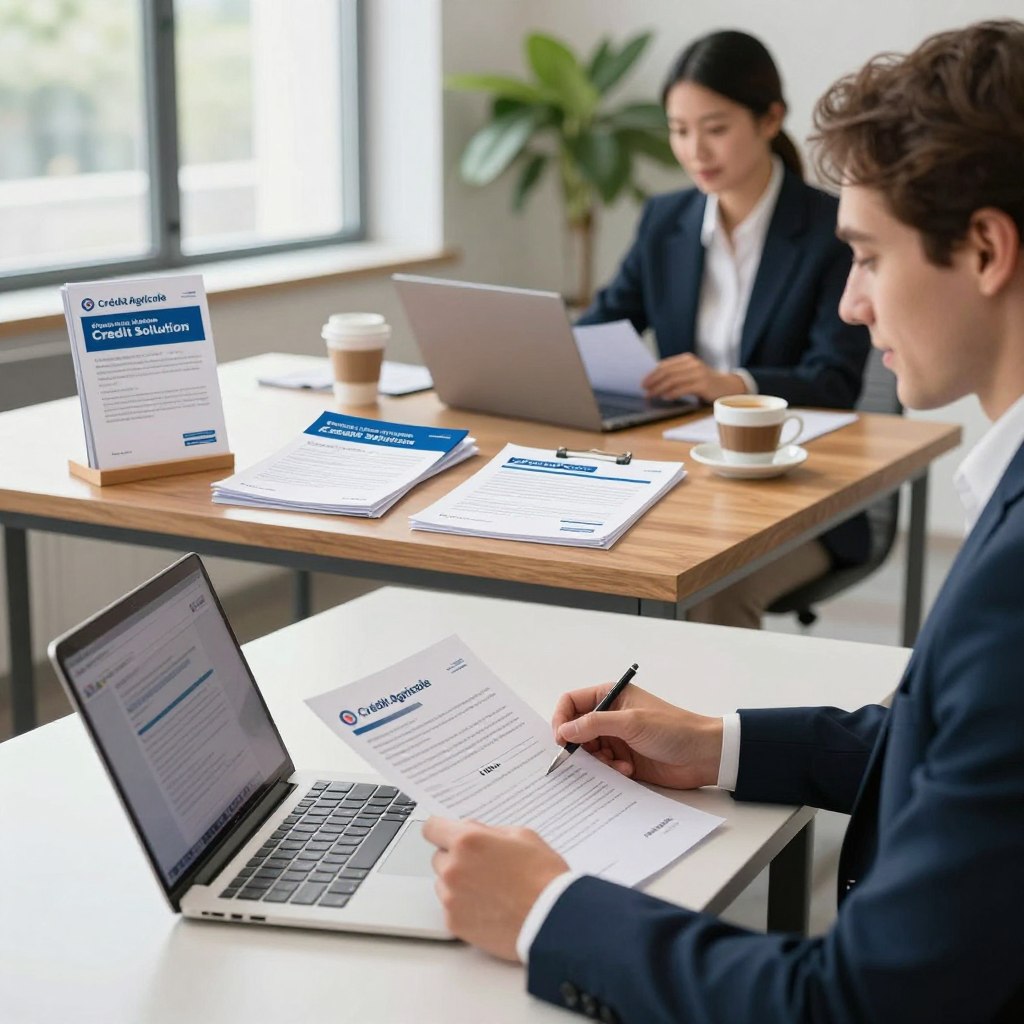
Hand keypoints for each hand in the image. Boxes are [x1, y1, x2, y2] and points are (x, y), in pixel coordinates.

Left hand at [423, 817, 568, 960]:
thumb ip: (490, 831)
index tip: (447, 835)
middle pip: (439, 857)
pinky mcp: (455, 923)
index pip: (432, 828)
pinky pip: (451, 908)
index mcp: (468, 841)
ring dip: (458, 884)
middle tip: (483, 867)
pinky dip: (464, 907)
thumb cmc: (544, 877)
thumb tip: (476, 832)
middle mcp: (454, 868)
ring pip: (443, 884)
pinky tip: (489, 908)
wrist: (553, 921)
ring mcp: (451, 898)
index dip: (441, 830)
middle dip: (456, 859)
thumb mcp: (522, 836)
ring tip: (490, 890)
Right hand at [552, 683, 723, 790]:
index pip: (571, 702)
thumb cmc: (673, 729)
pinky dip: (609, 770)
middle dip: (578, 746)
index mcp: (610, 696)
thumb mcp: (631, 722)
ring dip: (597, 761)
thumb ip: (594, 724)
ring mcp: (617, 739)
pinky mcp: (624, 760)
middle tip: (585, 758)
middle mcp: (610, 716)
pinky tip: (627, 770)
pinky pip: (602, 767)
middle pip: (576, 730)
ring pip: (588, 751)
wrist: (704, 755)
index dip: (562, 719)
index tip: (561, 740)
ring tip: (615, 764)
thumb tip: (564, 731)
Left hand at [642, 353, 745, 402]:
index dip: (652, 374)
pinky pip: (684, 388)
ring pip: (673, 380)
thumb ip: (675, 375)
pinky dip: (672, 393)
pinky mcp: (703, 384)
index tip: (642, 383)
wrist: (728, 386)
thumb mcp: (690, 374)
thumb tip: (652, 382)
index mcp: (686, 359)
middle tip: (644, 390)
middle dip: (653, 382)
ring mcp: (698, 373)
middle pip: (667, 372)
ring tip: (651, 395)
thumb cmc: (704, 382)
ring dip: (659, 389)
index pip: (665, 365)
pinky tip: (665, 397)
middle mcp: (692, 363)